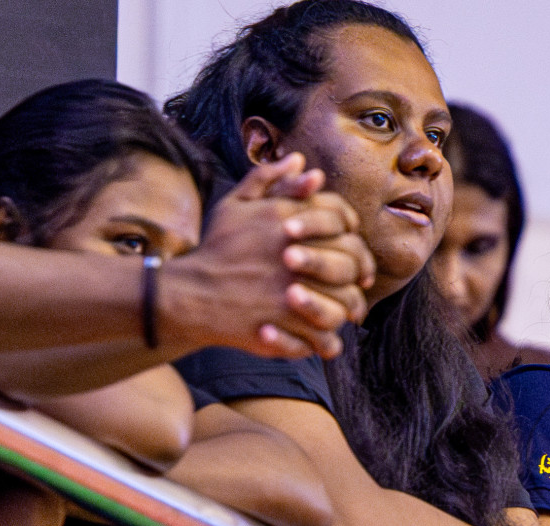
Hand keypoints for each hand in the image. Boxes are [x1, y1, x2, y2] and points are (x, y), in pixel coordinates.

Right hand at [165, 153, 376, 360]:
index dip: (351, 230)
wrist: (190, 294)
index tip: (350, 242)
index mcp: (287, 220)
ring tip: (343, 310)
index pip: (343, 218)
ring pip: (347, 301)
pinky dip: (328, 340)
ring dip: (349, 306)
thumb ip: (271, 181)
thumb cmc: (217, 248)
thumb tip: (304, 161)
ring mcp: (295, 292)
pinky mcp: (289, 326)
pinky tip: (321, 334)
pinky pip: (327, 338)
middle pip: (353, 259)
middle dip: (359, 269)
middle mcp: (296, 253)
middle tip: (357, 280)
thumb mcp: (236, 205)